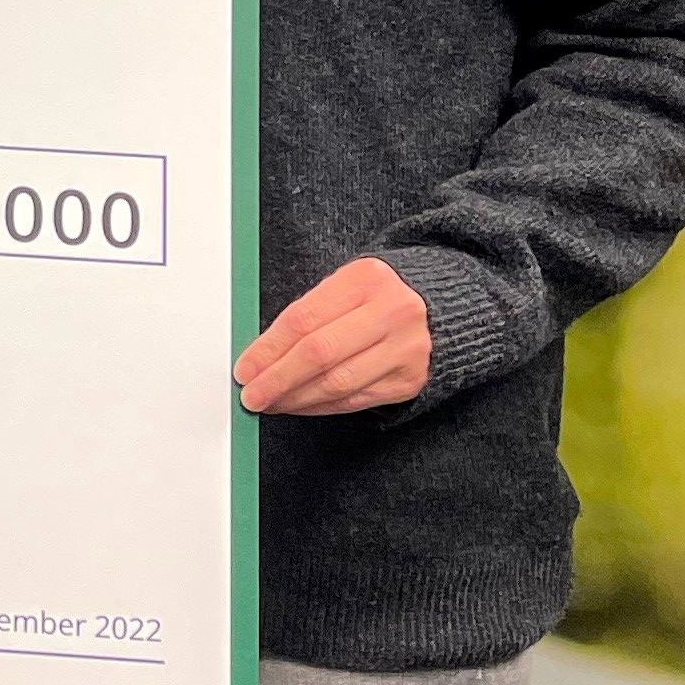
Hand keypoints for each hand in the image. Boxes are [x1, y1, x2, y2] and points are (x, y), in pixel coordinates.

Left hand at [235, 258, 432, 416]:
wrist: (440, 308)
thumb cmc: (375, 297)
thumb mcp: (343, 287)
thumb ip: (305, 316)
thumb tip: (258, 356)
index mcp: (365, 278)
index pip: (303, 319)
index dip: (268, 349)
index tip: (244, 369)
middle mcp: (392, 312)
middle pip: (320, 353)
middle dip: (277, 379)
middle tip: (251, 395)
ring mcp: (405, 348)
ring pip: (337, 383)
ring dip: (296, 398)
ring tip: (271, 403)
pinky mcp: (410, 379)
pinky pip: (355, 400)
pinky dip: (320, 406)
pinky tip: (299, 405)